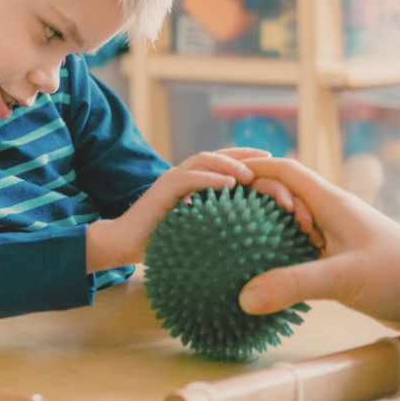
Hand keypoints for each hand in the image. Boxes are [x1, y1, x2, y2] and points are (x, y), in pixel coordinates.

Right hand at [88, 148, 271, 271]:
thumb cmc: (160, 243)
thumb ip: (215, 223)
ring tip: (251, 173)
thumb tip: (247, 232)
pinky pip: (190, 178)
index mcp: (193, 184)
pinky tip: (231, 184)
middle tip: (271, 159)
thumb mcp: (196, 230)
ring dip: (230, 164)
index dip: (248, 161)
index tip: (274, 165)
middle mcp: (184, 176)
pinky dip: (211, 178)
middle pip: (219, 156)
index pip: (224, 165)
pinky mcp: (163, 188)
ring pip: (205, 160)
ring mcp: (172, 179)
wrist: (125, 244)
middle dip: (246, 156)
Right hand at [236, 157, 399, 335]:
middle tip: (229, 222)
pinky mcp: (346, 263)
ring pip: (295, 226)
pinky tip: (272, 278)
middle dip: (257, 203)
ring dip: (271, 233)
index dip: (254, 170)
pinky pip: (306, 252)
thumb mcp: (342, 278)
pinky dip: (285, 258)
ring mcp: (340, 239)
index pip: (285, 171)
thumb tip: (244, 297)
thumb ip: (292, 285)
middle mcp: (334, 216)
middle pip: (286, 195)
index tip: (224, 180)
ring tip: (242, 249)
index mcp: (333, 204)